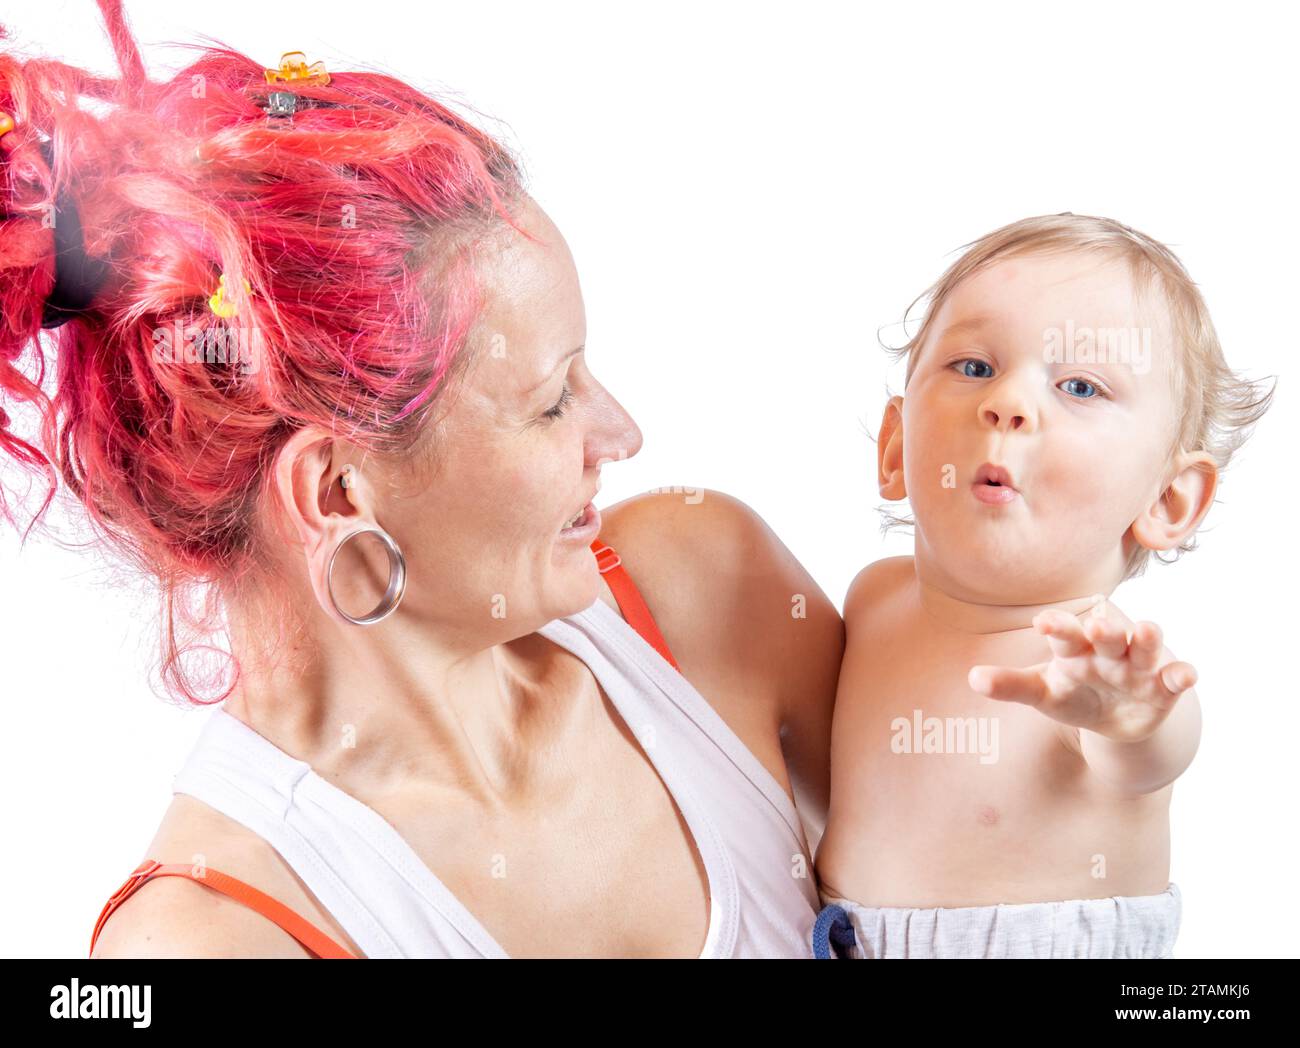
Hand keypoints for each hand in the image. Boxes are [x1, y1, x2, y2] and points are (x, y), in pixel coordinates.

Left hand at [967, 598, 1197, 742]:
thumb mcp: (1042, 693)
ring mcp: (1138, 667)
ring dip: (1148, 638)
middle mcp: (1108, 651)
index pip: (1064, 634)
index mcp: (1074, 649)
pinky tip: (1187, 674)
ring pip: (1144, 647)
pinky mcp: (1163, 689)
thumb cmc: (1072, 694)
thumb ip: (1010, 685)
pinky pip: (1175, 678)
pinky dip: (1182, 675)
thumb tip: (972, 678)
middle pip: (1107, 635)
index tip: (1042, 621)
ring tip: (1147, 629)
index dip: (1056, 627)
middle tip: (1098, 624)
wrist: (1116, 719)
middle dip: (1105, 629)